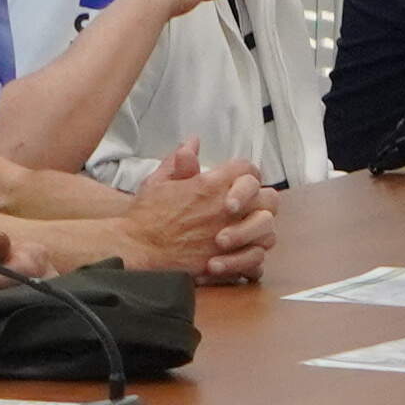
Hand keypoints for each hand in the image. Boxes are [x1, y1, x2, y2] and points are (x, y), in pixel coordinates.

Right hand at [126, 149, 277, 284]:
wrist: (136, 250)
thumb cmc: (145, 216)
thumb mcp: (159, 181)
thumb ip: (180, 162)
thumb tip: (193, 142)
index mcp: (210, 185)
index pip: (248, 170)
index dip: (245, 174)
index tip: (237, 182)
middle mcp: (225, 210)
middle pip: (268, 198)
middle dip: (261, 200)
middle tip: (249, 207)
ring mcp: (229, 237)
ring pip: (268, 229)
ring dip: (260, 228)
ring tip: (247, 230)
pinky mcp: (226, 262)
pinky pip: (257, 258)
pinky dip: (253, 256)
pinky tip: (243, 253)